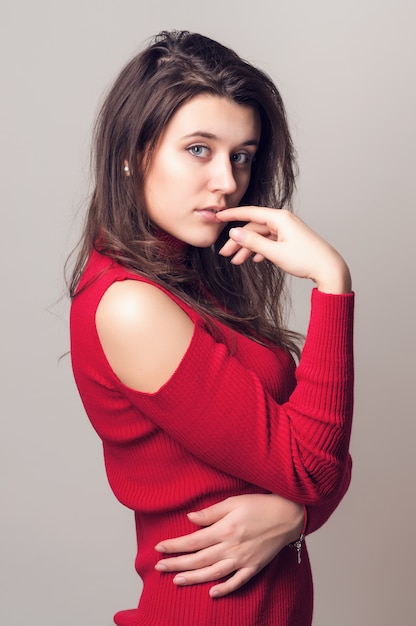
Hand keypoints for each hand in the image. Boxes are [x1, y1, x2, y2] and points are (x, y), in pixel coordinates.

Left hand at [154, 493, 303, 597]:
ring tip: (177, 581)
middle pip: (199, 559)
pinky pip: (237, 581)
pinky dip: (224, 589)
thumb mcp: (233, 502)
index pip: (193, 541)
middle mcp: (232, 547)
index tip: (159, 548)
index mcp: (225, 529)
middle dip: (177, 563)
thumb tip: (190, 518)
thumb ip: (211, 513)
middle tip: (159, 567)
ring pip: (214, 573)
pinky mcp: (254, 567)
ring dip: (194, 578)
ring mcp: (243, 559)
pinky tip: (211, 593)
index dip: (175, 545)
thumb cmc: (260, 504)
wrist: (287, 515)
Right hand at [217, 207, 351, 293]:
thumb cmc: (306, 259)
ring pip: (261, 236)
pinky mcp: (290, 240)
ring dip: (248, 248)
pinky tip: (255, 260)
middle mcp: (283, 221)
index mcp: (280, 218)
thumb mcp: (275, 252)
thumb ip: (253, 242)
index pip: (250, 213)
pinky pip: (270, 242)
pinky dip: (261, 250)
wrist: (329, 269)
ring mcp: (287, 230)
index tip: (217, 216)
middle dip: (238, 241)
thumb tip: (234, 232)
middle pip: (254, 227)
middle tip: (225, 253)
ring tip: (237, 262)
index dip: (232, 215)